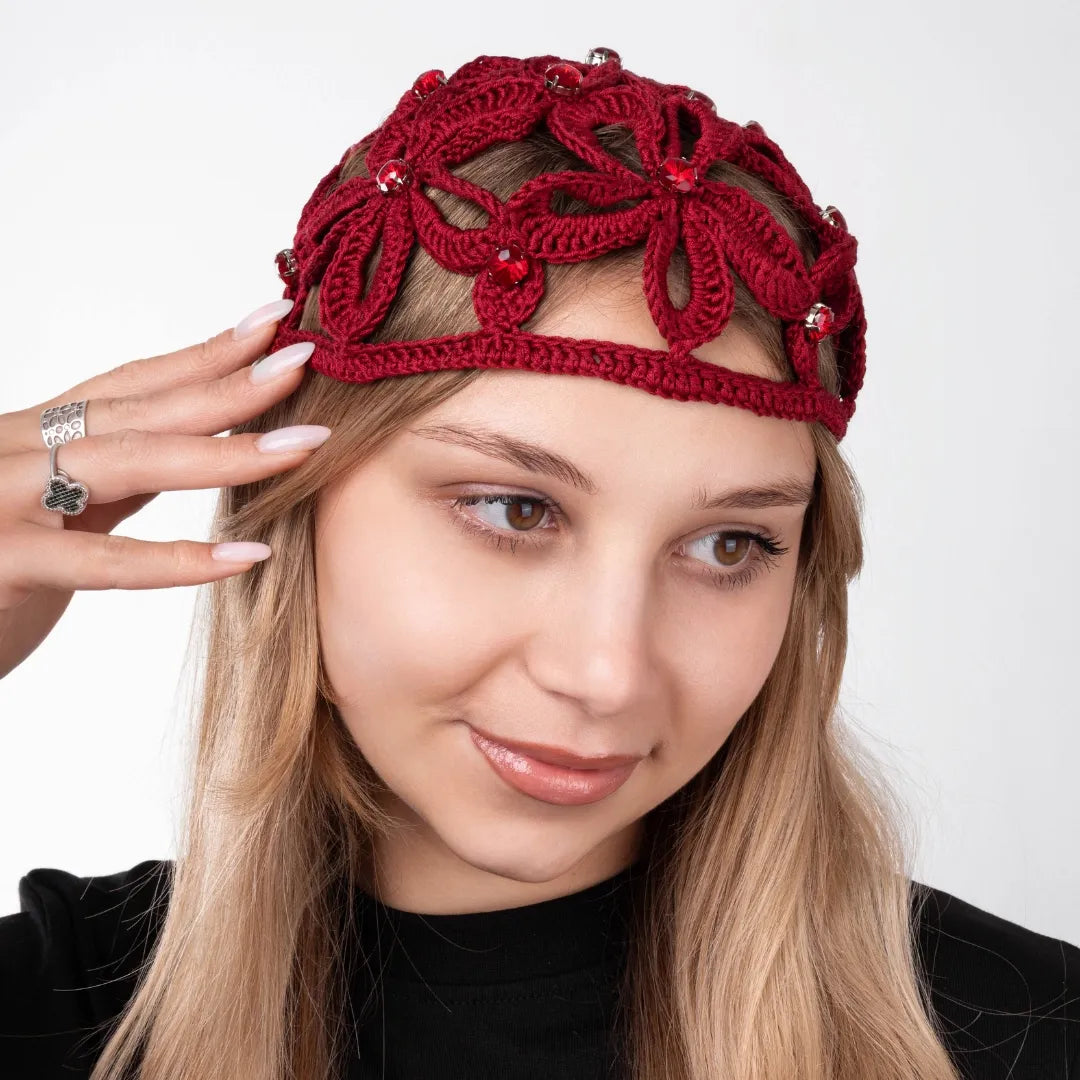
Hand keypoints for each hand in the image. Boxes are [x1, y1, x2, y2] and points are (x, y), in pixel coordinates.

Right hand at [0, 302, 328, 679]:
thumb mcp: (53, 512)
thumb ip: (110, 481)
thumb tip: (185, 446)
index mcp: (35, 435)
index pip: (133, 383)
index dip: (205, 352)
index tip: (274, 324)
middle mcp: (15, 450)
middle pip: (140, 408)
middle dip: (230, 383)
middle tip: (309, 360)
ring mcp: (1, 500)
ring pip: (126, 463)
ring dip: (225, 454)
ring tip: (307, 444)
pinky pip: (101, 561)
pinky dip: (179, 561)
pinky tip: (250, 554)